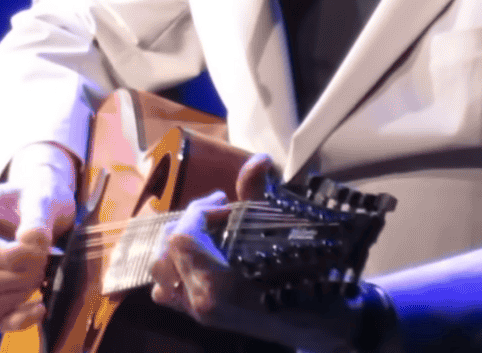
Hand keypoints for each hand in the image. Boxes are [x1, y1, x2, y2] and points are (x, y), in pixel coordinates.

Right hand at [0, 144, 77, 332]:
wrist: (43, 205)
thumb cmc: (38, 196)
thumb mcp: (41, 196)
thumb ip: (37, 217)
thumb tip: (31, 243)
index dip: (11, 257)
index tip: (40, 249)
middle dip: (19, 278)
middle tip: (45, 263)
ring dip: (18, 298)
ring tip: (41, 277)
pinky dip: (18, 320)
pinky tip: (41, 306)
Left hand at [149, 153, 361, 352]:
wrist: (319, 320)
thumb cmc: (304, 276)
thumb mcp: (283, 231)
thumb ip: (259, 193)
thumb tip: (259, 160)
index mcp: (216, 283)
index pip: (184, 235)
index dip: (199, 210)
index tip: (222, 201)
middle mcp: (200, 301)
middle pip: (169, 251)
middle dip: (187, 224)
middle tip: (212, 214)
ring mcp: (198, 312)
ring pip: (162, 272)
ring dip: (176, 246)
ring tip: (201, 233)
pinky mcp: (200, 317)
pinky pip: (169, 294)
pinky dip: (173, 271)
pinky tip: (193, 258)